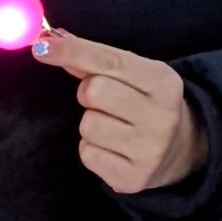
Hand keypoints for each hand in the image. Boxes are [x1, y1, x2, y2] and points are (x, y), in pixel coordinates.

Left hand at [34, 30, 207, 194]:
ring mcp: (148, 151)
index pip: (110, 61)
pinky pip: (88, 154)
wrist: (179, 150)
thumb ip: (97, 59)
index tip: (42, 45)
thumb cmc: (146, 102)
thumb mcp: (135, 75)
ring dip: (91, 122)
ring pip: (88, 125)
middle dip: (88, 92)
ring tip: (113, 125)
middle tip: (102, 99)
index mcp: (164, 82)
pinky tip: (112, 147)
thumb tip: (52, 42)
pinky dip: (92, 148)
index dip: (73, 51)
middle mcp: (161, 116)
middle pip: (94, 91)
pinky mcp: (132, 178)